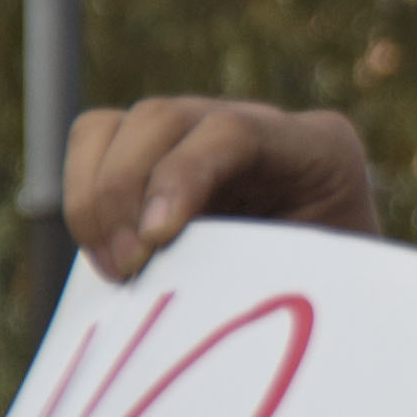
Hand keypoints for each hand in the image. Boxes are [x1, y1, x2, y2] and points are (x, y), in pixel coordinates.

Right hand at [60, 97, 382, 280]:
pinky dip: (83, 196)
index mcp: (319, 147)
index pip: (234, 134)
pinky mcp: (156, 152)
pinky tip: (106, 252)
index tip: (156, 240)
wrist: (333, 297)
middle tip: (128, 268)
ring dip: (95, 198)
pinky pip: (94, 144)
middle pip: (161, 118)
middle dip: (123, 192)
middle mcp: (257, 123)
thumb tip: (190, 280)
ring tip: (116, 268)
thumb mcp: (321, 286)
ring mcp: (200, 129)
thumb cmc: (333, 298)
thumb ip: (269, 271)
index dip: (181, 178)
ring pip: (113, 127)